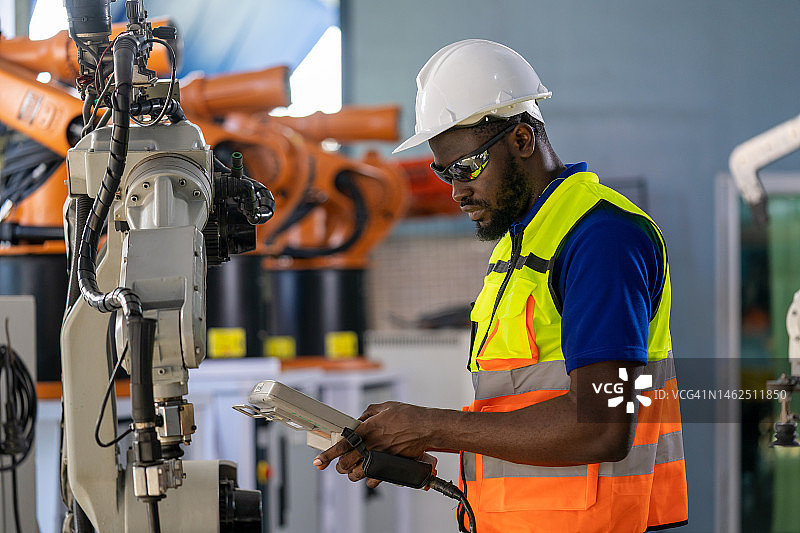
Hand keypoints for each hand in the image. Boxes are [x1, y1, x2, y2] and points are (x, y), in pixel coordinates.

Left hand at [312, 402, 434, 486]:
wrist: (426, 427)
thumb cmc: (409, 415)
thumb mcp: (384, 407)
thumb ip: (368, 414)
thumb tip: (359, 420)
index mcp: (367, 430)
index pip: (341, 445)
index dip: (327, 455)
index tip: (319, 460)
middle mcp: (371, 446)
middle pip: (345, 464)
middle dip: (339, 465)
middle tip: (340, 463)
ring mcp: (380, 458)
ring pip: (357, 474)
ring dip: (352, 473)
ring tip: (353, 469)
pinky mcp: (390, 466)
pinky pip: (374, 480)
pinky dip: (369, 480)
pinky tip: (369, 475)